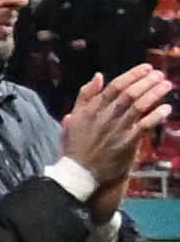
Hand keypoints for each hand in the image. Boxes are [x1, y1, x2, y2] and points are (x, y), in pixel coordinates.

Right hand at [66, 64, 171, 196]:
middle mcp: (105, 117)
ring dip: (154, 94)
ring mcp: (117, 130)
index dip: (133, 75)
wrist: (80, 173)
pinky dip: (156, 116)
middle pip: (130, 94)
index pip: (115, 86)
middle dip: (147, 82)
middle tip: (160, 74)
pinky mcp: (127, 143)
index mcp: (92, 109)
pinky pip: (144, 126)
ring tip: (166, 85)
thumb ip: (85, 95)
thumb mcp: (74, 117)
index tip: (147, 68)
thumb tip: (98, 76)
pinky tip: (166, 108)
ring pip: (139, 106)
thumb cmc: (77, 145)